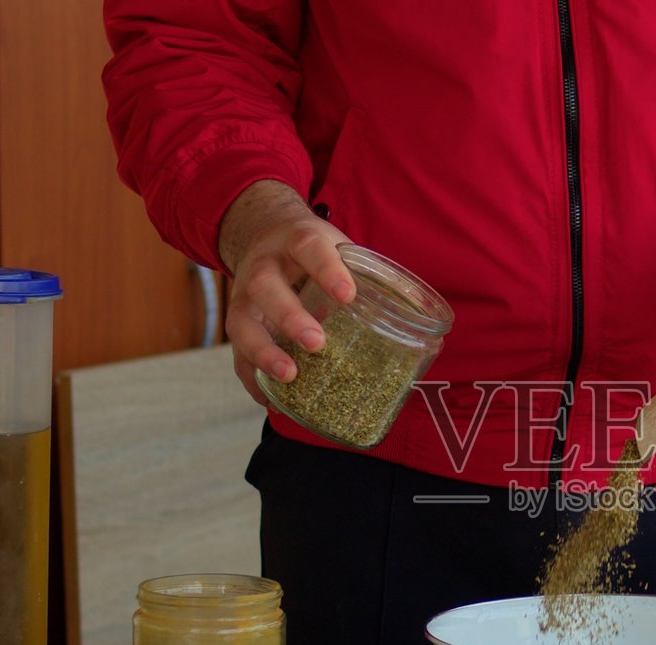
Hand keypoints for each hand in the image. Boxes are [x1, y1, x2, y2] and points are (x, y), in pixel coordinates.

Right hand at [219, 180, 354, 404]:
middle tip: (317, 343)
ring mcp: (244, 295)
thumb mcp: (340, 246)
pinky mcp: (239, 324)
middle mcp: (263, 265)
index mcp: (296, 240)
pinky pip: (237, 355)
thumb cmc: (315, 251)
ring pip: (242, 324)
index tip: (349, 295)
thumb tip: (419, 311)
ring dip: (264, 353)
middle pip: (267, 288)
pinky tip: (273, 401)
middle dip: (289, 316)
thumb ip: (370, 274)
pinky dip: (253, 380)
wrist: (265, 233)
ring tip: (290, 376)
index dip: (328, 270)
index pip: (309, 248)